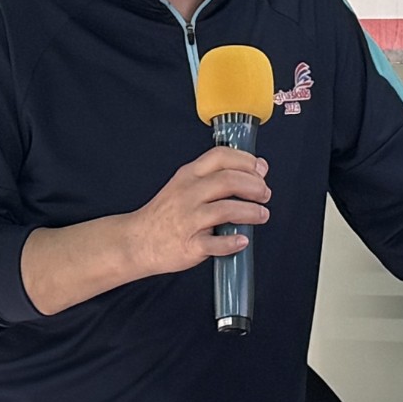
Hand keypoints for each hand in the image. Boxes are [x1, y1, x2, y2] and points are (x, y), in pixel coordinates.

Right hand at [126, 147, 271, 278]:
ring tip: (261, 215)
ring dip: (251, 212)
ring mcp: (187, 219)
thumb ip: (216, 176)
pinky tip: (242, 240)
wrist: (137, 241)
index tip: (260, 170)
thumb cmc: (166, 214)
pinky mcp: (188, 244)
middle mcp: (188, 193)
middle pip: (228, 181)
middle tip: (265, 194)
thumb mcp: (185, 184)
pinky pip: (215, 243)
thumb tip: (256, 170)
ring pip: (225, 210)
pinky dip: (232, 242)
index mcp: (188, 175)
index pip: (220, 156)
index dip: (246, 161)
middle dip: (254, 186)